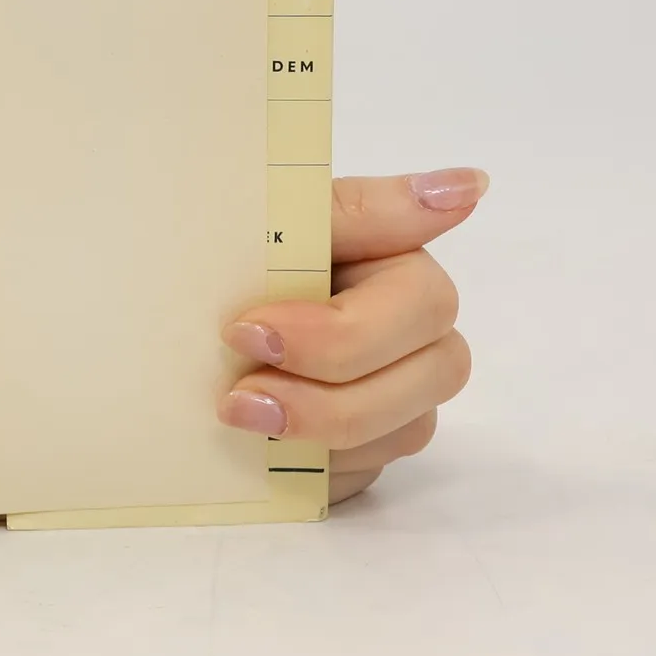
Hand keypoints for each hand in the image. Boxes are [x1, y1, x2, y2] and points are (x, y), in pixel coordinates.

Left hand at [217, 167, 484, 503]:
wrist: (189, 306)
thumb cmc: (236, 244)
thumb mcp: (279, 214)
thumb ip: (364, 208)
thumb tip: (465, 185)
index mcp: (398, 261)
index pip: (422, 300)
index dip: (344, 327)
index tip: (253, 329)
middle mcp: (414, 328)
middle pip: (431, 372)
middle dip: (331, 383)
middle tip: (240, 380)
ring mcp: (399, 391)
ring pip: (404, 428)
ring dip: (319, 428)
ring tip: (236, 411)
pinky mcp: (369, 444)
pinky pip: (368, 470)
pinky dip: (313, 460)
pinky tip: (259, 442)